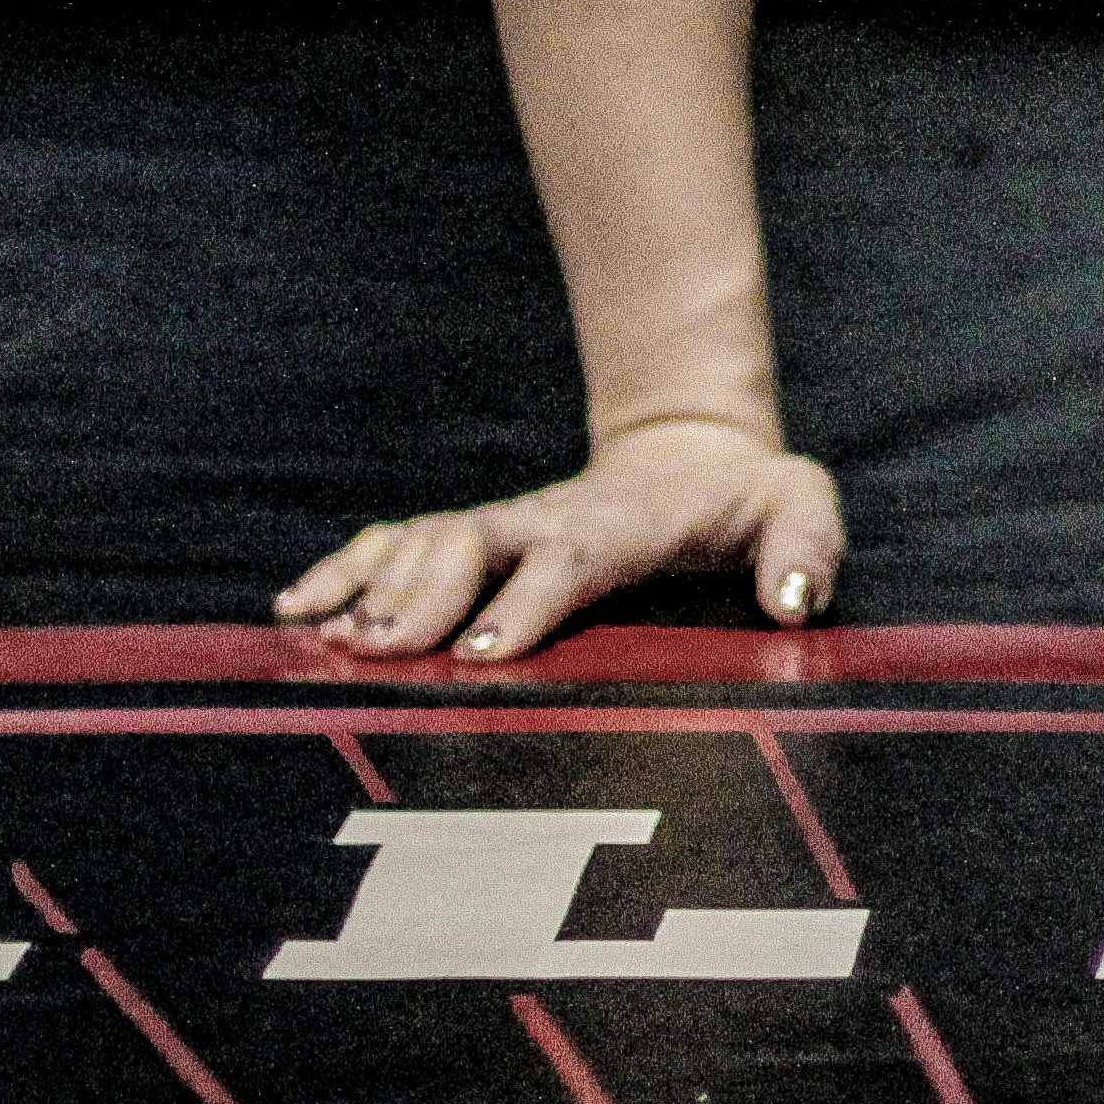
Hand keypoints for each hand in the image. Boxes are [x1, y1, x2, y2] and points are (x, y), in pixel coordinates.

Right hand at [273, 419, 844, 660]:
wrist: (692, 453)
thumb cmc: (749, 500)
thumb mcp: (801, 508)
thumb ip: (806, 549)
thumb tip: (792, 603)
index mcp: (624, 524)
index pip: (571, 560)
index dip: (525, 601)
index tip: (480, 651)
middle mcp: (549, 521)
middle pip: (476, 546)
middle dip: (426, 594)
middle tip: (380, 648)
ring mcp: (505, 525)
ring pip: (425, 542)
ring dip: (371, 584)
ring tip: (320, 633)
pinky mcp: (474, 536)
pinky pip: (400, 544)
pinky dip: (347, 567)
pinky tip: (298, 608)